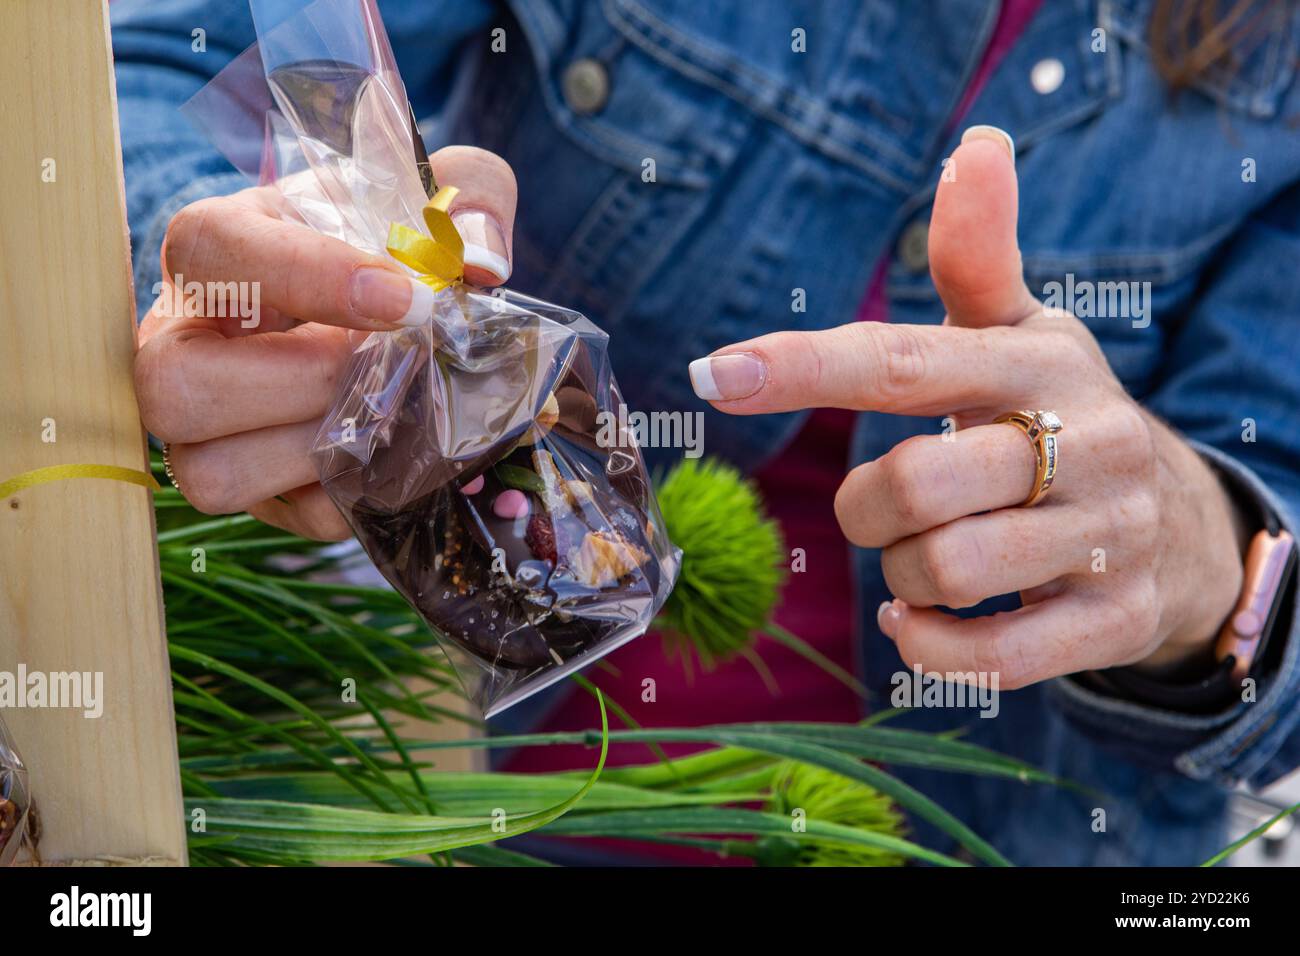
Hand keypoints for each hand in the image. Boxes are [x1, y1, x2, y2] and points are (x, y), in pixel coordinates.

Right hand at [135, 146, 516, 539]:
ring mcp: (208, 428)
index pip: (217, 250)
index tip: (404, 301)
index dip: (309, 277)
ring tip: (386, 413)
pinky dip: (360, 494)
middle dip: (299, 384)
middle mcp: (186, 342)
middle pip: (173, 386)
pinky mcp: (260, 488)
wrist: (393, 314)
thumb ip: (471, 196)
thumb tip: (482, 258)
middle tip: (380, 367)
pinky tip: (398, 450)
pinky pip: (293, 517)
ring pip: (209, 472)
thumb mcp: (430, 199)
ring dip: (318, 451)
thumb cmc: (386, 246)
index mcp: (219, 249)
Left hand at [690, 127, 1245, 687]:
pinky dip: (929, 645)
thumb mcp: (1024, 336)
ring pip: (942, 572)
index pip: (900, 361)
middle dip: (866, 508)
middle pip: (910, 487)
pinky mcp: (1112, 621)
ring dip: (901, 575)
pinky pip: (989, 656)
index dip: (801, 365)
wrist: (1182, 526)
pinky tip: (920, 619)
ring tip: (925, 556)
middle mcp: (1083, 444)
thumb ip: (978, 259)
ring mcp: (1106, 537)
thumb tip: (976, 146)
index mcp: (1037, 366)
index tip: (714, 374)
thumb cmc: (1062, 418)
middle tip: (884, 505)